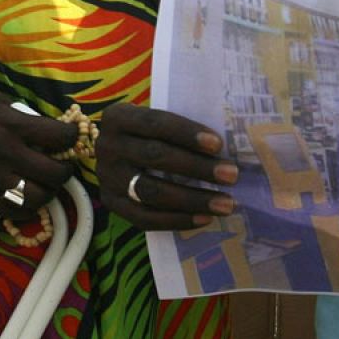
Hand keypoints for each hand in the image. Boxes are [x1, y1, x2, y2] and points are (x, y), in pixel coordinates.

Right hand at [0, 82, 77, 218]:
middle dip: (66, 169)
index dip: (74, 137)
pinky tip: (27, 195)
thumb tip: (49, 130)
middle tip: (62, 163)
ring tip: (46, 182)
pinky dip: (27, 208)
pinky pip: (13, 211)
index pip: (59, 137)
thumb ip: (24, 115)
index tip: (72, 136)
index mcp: (12, 124)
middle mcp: (5, 152)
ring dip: (49, 192)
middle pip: (54, 174)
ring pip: (37, 198)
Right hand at [96, 102, 236, 230]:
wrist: (117, 154)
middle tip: (231, 175)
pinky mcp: (111, 203)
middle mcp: (107, 146)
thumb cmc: (149, 135)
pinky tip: (204, 218)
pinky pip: (144, 218)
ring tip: (225, 203)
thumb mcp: (155, 122)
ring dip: (192, 199)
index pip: (155, 123)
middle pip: (154, 156)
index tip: (218, 145)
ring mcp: (106, 177)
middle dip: (197, 167)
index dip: (187, 133)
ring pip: (151, 191)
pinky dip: (177, 220)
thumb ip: (181, 130)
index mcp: (118, 117)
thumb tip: (226, 147)